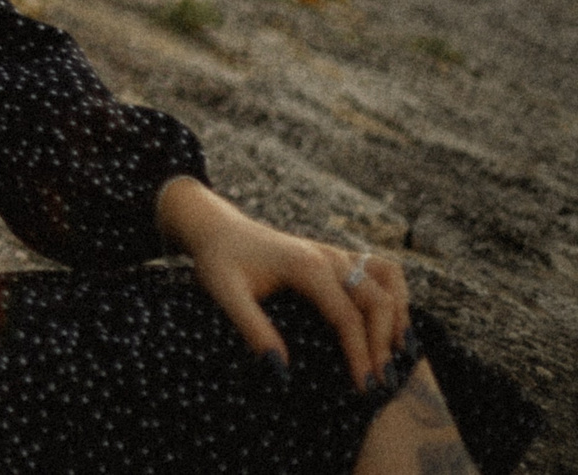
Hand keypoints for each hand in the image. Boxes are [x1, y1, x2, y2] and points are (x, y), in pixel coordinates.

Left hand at [156, 178, 410, 391]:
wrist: (217, 228)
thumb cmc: (218, 260)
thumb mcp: (224, 294)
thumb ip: (252, 329)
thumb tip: (281, 370)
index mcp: (306, 266)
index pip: (347, 317)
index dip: (360, 354)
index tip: (365, 386)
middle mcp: (329, 256)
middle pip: (376, 300)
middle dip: (383, 343)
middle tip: (380, 382)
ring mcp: (336, 253)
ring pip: (386, 280)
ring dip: (398, 315)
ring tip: (398, 354)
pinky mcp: (337, 256)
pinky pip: (380, 268)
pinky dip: (395, 293)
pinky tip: (393, 321)